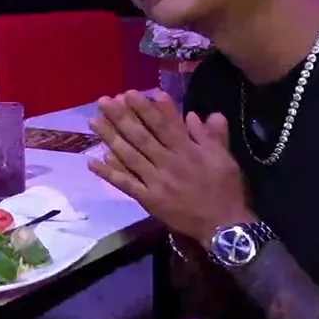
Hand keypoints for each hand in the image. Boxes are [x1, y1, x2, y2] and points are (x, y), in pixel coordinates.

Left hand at [87, 90, 252, 244]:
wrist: (223, 225)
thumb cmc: (225, 189)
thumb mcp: (225, 159)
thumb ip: (212, 135)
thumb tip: (197, 114)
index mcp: (187, 151)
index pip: (163, 125)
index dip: (145, 108)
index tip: (129, 93)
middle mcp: (168, 163)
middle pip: (140, 137)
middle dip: (121, 117)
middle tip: (103, 101)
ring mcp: (156, 181)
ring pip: (129, 156)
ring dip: (110, 138)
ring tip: (94, 122)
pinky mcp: (148, 199)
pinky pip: (126, 184)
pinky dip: (109, 173)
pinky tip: (92, 162)